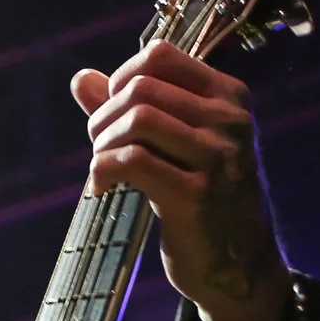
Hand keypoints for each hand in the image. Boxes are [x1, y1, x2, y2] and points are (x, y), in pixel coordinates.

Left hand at [73, 42, 289, 320]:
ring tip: (102, 168)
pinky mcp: (197, 195)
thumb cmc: (200, 198)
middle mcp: (229, 119)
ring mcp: (218, 156)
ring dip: (103, 145)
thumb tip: (80, 78)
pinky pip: (134, 162)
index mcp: (228, 95)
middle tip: (99, 147)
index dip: (119, 80)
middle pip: (141, 89)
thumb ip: (129, 108)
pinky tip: (103, 188)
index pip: (159, 56)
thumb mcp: (174, 144)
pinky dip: (104, 171)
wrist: (238, 263)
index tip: (111, 114)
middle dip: (103, 117)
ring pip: (138, 120)